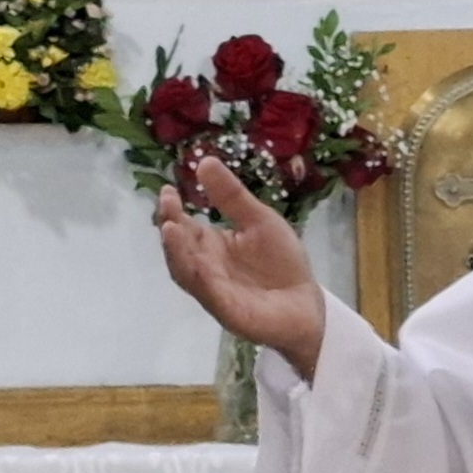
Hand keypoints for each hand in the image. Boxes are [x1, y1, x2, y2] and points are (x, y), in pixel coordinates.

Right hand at [158, 158, 326, 381]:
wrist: (305, 303)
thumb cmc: (280, 262)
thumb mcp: (259, 220)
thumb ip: (232, 197)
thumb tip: (205, 162)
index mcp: (210, 246)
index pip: (184, 226)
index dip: (173, 210)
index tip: (167, 189)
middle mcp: (205, 268)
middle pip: (179, 248)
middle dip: (170, 227)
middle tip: (167, 203)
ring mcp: (214, 291)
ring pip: (187, 272)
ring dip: (177, 253)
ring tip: (170, 229)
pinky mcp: (229, 311)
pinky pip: (211, 295)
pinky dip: (202, 280)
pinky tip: (198, 265)